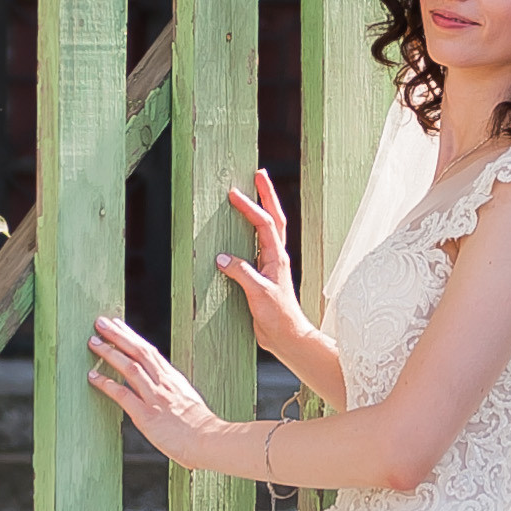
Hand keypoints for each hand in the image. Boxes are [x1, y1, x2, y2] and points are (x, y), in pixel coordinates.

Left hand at [89, 317, 230, 468]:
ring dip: (110, 353)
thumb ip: (172, 391)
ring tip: (94, 342)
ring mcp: (155, 398)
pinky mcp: (146, 415)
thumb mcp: (187, 400)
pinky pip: (123, 395)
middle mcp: (163, 383)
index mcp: (173, 379)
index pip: (149, 350)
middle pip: (138, 352)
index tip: (118, 324)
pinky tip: (93, 376)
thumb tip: (160, 387)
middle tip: (101, 322)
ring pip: (130, 368)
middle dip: (118, 335)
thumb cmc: (199, 426)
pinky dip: (107, 384)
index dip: (132, 336)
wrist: (208, 440)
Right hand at [218, 169, 313, 357]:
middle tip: (259, 174)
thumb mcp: (258, 293)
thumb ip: (242, 273)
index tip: (235, 193)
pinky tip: (242, 230)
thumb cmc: (278, 316)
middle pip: (274, 218)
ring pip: (268, 230)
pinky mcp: (264, 275)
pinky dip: (252, 231)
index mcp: (277, 258)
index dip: (251, 207)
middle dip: (267, 195)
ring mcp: (272, 264)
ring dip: (263, 209)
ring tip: (253, 193)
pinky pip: (258, 246)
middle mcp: (276, 257)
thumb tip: (222, 258)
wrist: (287, 335)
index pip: (264, 225)